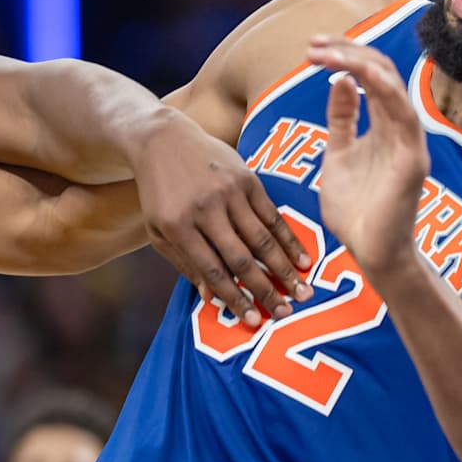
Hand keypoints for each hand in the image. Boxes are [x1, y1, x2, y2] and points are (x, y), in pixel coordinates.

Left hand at [131, 109, 312, 326]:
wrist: (163, 140)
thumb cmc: (159, 193)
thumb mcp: (158, 230)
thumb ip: (184, 263)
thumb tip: (211, 297)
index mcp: (178, 226)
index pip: (212, 270)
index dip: (235, 298)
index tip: (253, 321)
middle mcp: (205, 210)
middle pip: (242, 258)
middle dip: (265, 290)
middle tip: (285, 313)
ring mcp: (228, 192)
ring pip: (262, 238)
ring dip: (285, 268)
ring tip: (302, 292)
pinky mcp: (247, 179)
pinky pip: (273, 215)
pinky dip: (289, 239)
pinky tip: (302, 260)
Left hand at [305, 38, 429, 278]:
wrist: (370, 254)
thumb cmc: (354, 211)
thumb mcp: (337, 156)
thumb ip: (342, 120)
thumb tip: (340, 80)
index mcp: (383, 126)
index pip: (370, 76)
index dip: (344, 56)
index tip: (311, 48)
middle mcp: (400, 128)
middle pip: (382, 72)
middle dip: (347, 51)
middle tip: (312, 44)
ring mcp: (409, 142)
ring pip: (393, 86)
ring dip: (358, 64)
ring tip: (325, 53)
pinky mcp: (413, 160)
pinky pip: (404, 115)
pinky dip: (384, 90)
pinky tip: (359, 74)